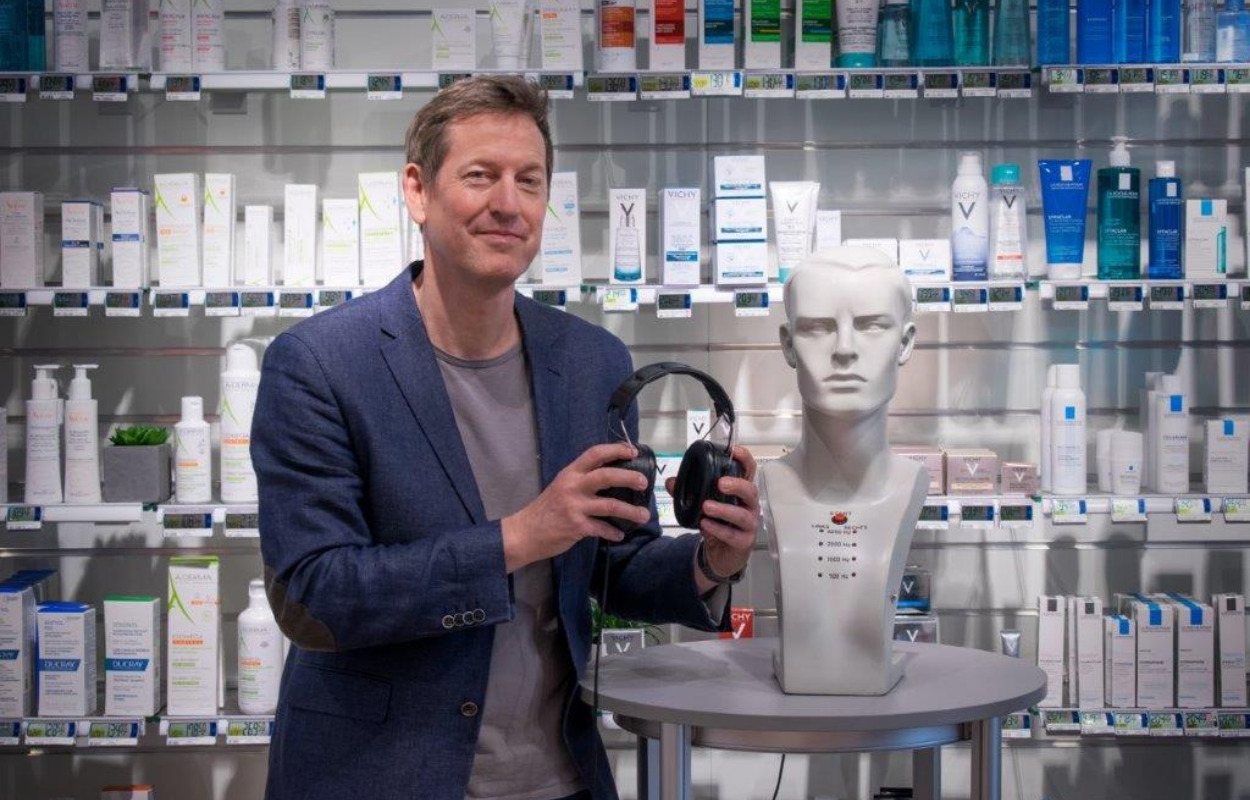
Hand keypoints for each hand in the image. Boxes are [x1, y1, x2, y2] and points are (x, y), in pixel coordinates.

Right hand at [501, 443, 651, 572]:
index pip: (595, 454)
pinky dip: (613, 532)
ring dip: (630, 511)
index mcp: (571, 473)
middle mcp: (573, 486)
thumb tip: (612, 479)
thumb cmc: (546, 509)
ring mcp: (575, 507)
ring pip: (610, 505)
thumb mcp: (561, 486)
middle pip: (606, 476)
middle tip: (644, 483)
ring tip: (644, 515)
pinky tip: (619, 535)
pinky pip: (602, 528)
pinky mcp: (576, 526)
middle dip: (629, 477)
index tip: (633, 451)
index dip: (616, 449)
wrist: (524, 532)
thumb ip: (582, 481)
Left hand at [667, 445, 760, 591]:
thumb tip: (671, 482)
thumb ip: (687, 493)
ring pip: (742, 515)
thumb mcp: (701, 506)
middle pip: (751, 491)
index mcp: (740, 492)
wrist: (722, 555)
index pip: (748, 471)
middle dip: (737, 485)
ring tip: (707, 506)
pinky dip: (718, 529)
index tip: (734, 451)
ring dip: (724, 509)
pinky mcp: (744, 541)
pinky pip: (733, 535)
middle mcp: (748, 506)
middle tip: (720, 483)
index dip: (744, 460)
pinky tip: (705, 524)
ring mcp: (749, 524)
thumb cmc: (717, 524)